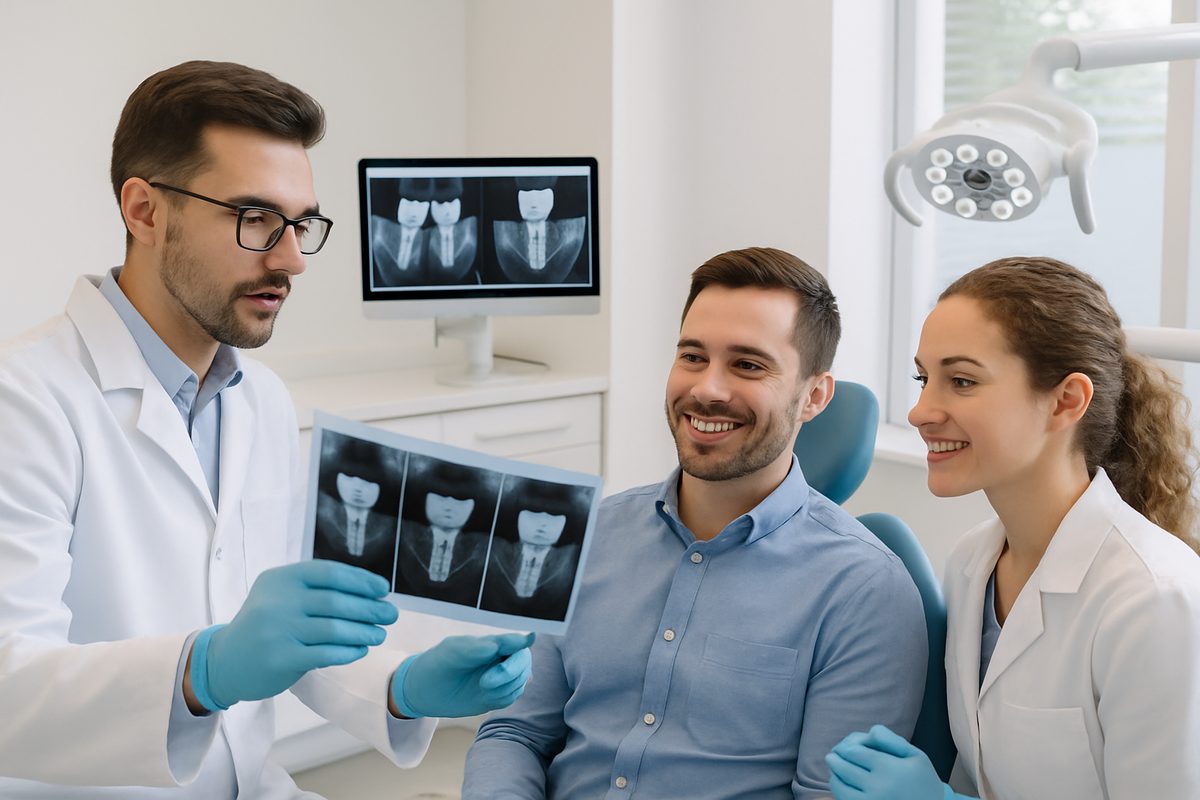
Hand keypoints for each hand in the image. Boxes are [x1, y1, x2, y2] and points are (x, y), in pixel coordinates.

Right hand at [196, 560, 398, 710]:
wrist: (224, 660)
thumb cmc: (264, 624)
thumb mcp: (281, 594)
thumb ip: (315, 588)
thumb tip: (369, 590)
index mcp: (282, 578)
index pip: (331, 573)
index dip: (361, 580)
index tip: (383, 589)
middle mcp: (279, 601)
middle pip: (337, 602)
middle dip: (370, 608)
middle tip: (391, 614)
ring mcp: (278, 630)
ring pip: (335, 629)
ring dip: (364, 631)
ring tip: (380, 634)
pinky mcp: (281, 658)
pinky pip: (326, 653)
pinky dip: (348, 651)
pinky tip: (361, 649)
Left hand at [391, 632, 535, 718]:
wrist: (423, 692)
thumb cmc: (437, 663)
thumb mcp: (454, 651)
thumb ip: (483, 646)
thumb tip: (515, 640)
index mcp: (491, 643)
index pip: (515, 641)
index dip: (523, 642)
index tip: (530, 639)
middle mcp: (499, 658)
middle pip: (523, 662)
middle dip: (510, 673)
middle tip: (486, 682)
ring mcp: (500, 677)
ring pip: (519, 682)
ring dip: (504, 689)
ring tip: (481, 688)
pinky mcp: (497, 695)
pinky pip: (512, 697)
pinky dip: (501, 699)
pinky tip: (484, 697)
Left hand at [825, 725, 971, 799]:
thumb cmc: (922, 779)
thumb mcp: (914, 754)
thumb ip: (890, 739)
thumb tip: (868, 732)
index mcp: (889, 769)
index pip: (854, 753)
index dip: (845, 747)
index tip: (843, 746)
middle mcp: (878, 788)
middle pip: (844, 768)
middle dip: (835, 759)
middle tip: (831, 755)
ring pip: (840, 787)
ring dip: (834, 775)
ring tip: (834, 769)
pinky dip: (840, 791)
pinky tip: (841, 784)